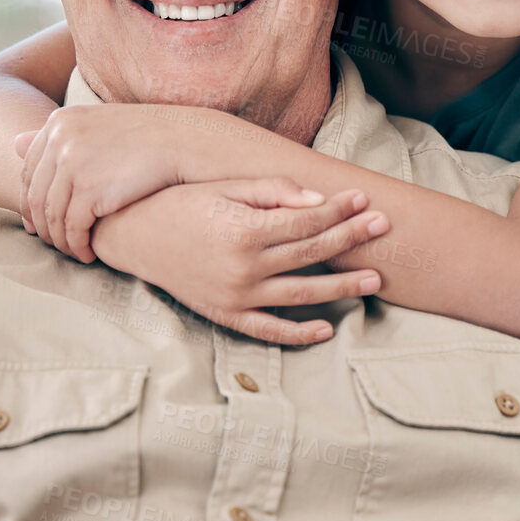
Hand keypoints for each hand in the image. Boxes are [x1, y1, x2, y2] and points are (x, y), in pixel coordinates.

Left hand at [15, 104, 191, 262]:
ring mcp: (72, 164)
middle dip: (42, 225)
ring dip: (61, 241)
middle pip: (36, 195)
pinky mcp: (89, 190)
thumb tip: (13, 143)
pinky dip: (77, 246)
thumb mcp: (95, 126)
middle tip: (52, 243)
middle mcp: (60, 140)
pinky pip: (72, 228)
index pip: (30, 170)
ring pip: (52, 216)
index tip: (38, 222)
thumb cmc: (145, 136)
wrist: (184, 142)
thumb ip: (57, 137)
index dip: (30, 200)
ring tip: (74, 252)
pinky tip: (88, 254)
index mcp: (59, 122)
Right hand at [89, 177, 390, 345]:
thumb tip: (316, 200)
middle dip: (352, 240)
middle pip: (312, 255)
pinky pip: (269, 330)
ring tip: (374, 280)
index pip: (307, 222)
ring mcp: (236, 296)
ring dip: (342, 288)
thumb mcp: (223, 187)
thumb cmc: (180, 204)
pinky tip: (327, 328)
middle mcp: (244, 268)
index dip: (340, 210)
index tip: (365, 200)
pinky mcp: (226, 315)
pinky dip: (299, 332)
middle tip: (385, 229)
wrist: (134, 238)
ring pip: (301, 294)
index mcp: (244, 230)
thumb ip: (271, 192)